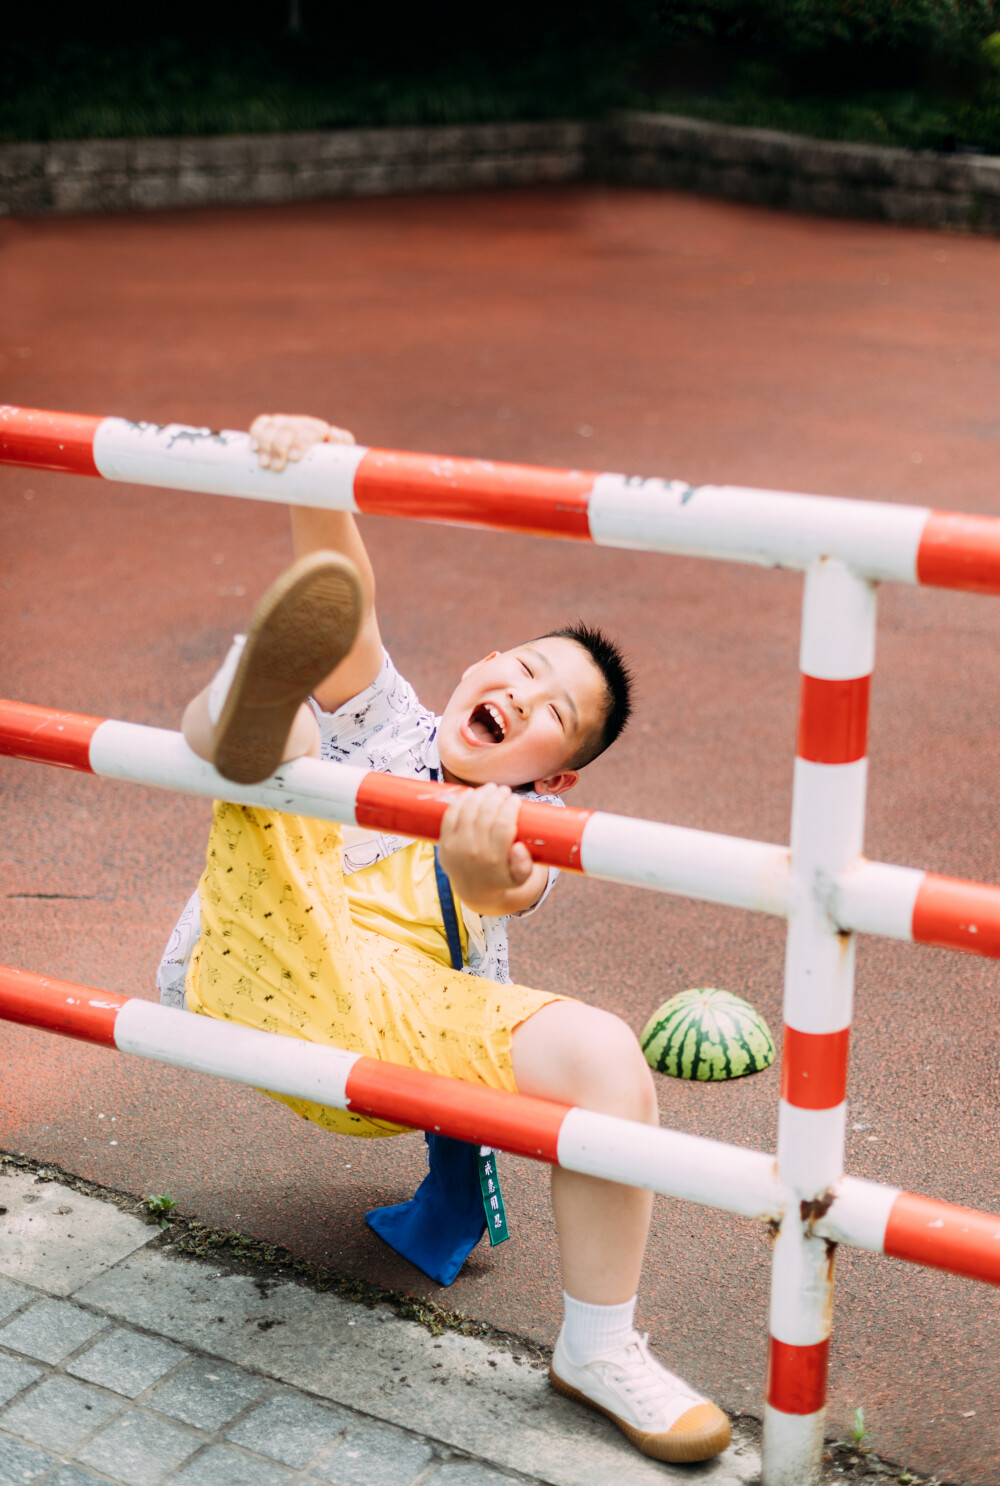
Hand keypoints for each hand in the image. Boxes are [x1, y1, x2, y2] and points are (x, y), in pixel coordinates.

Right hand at [249, 414, 354, 471]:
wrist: (311, 483)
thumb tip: (334, 434)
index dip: (300, 442)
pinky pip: (261, 425)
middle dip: (279, 447)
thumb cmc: (326, 475)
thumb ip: (342, 450)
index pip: (310, 431)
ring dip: (265, 444)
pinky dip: (255, 433)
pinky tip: (253, 447)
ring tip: (264, 464)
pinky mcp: (270, 429)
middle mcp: (301, 424)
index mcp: (319, 431)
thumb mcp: (337, 467)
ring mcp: (285, 424)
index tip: (294, 459)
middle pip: (288, 429)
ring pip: (273, 427)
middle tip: (276, 468)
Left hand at [437, 783, 539, 916]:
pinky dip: (461, 801)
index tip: (517, 799)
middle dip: (497, 797)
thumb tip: (519, 847)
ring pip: (468, 811)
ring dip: (480, 795)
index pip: (503, 825)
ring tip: (491, 788)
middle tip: (505, 790)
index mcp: (493, 860)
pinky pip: (450, 815)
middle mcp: (473, 853)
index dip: (510, 808)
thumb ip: (524, 865)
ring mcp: (455, 847)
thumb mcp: (519, 878)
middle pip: (485, 815)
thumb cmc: (501, 878)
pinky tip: (472, 793)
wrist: (474, 890)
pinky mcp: (443, 842)